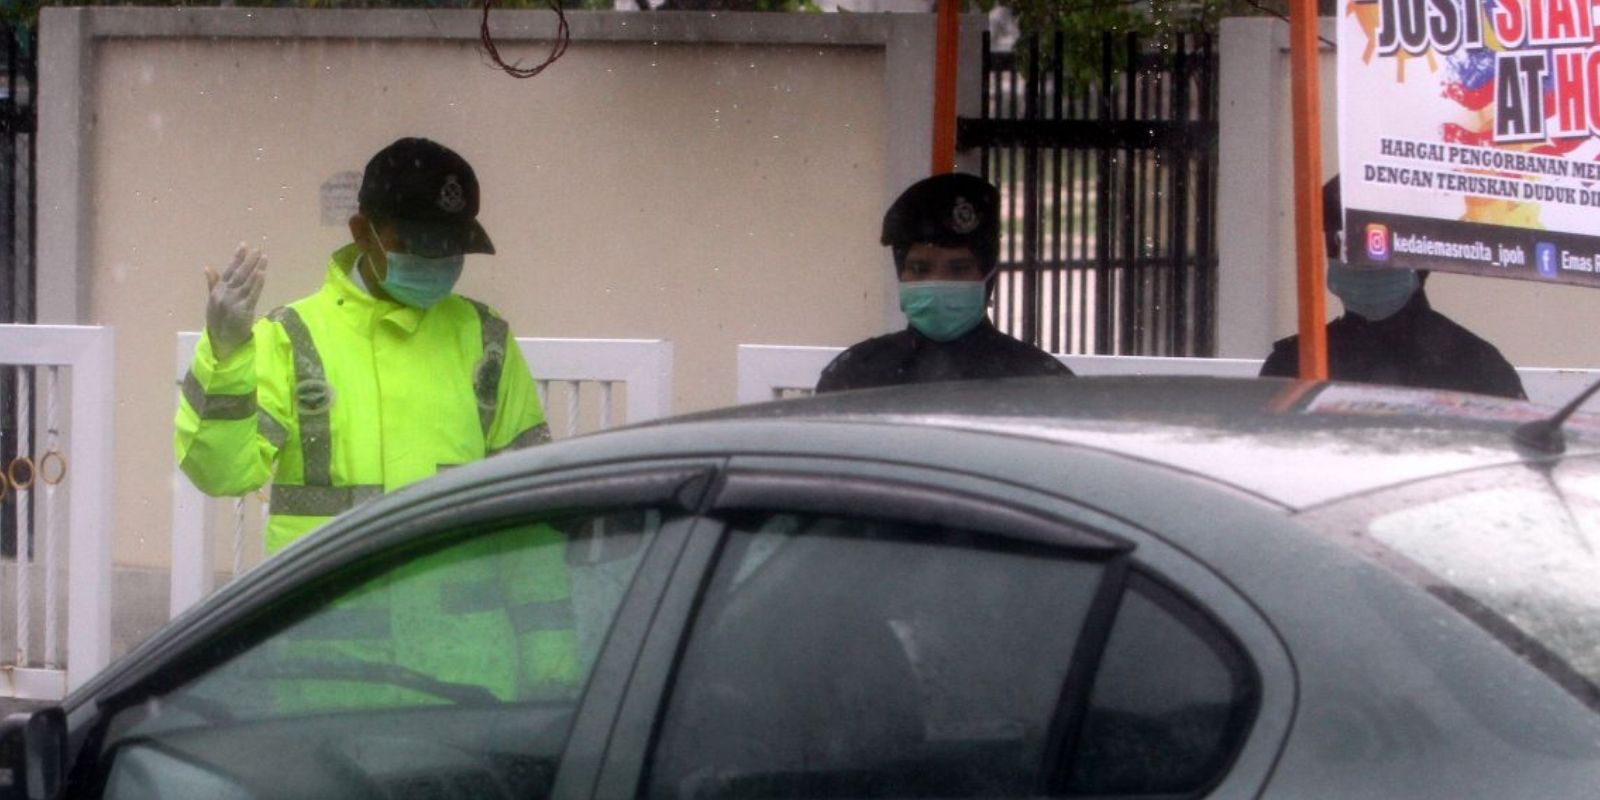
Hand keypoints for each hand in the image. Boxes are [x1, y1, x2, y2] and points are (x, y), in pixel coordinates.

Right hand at [205, 244, 266, 360]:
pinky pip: (252, 294)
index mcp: (219, 290)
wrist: (220, 341)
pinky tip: (262, 273)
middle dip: (248, 260)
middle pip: (239, 274)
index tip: (244, 245)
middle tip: (258, 249)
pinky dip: (257, 283)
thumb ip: (213, 284)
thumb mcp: (213, 302)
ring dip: (255, 269)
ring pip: (246, 282)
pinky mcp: (243, 310)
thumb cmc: (218, 322)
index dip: (236, 258)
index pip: (229, 271)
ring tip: (263, 257)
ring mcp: (234, 301)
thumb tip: (207, 267)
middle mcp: (225, 294)